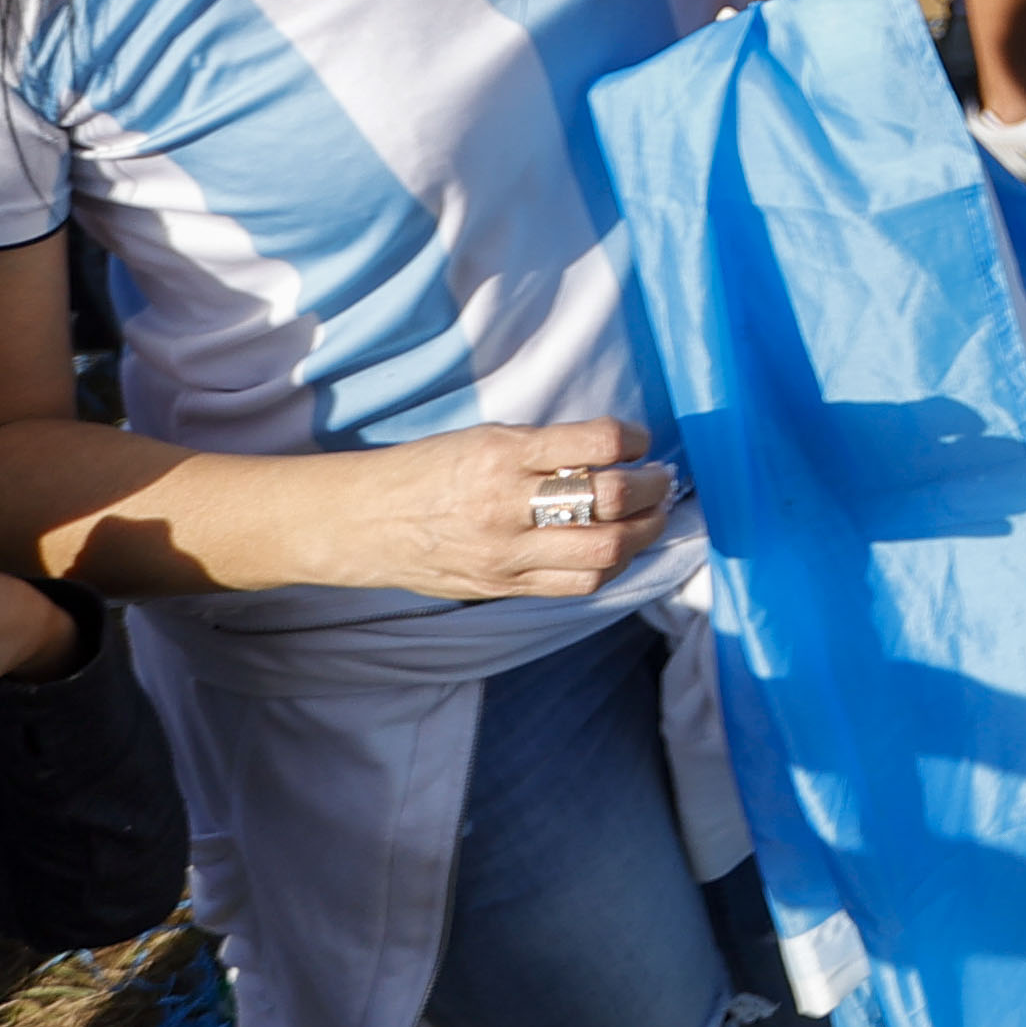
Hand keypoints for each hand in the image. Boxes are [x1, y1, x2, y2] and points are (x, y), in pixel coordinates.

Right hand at [304, 418, 684, 601]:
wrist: (363, 522)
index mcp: (502, 455)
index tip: (640, 440)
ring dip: (643, 533)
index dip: (634, 440)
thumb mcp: (483, 438)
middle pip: (610, 504)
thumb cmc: (428, 470)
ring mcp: (506, 554)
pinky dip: (609, 566)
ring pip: (603, 554)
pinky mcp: (503, 587)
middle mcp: (507, 506)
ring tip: (652, 517)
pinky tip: (617, 548)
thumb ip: (544, 448)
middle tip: (662, 480)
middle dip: (652, 491)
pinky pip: (576, 585)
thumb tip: (613, 453)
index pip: (596, 443)